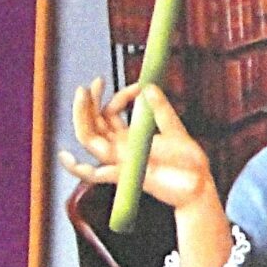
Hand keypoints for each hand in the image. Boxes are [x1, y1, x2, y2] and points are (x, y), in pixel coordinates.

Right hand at [62, 77, 216, 212]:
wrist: (200, 185)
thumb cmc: (189, 162)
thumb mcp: (175, 130)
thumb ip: (161, 110)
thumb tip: (149, 86)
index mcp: (130, 139)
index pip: (110, 114)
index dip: (120, 97)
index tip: (140, 86)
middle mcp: (121, 149)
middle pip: (93, 124)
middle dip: (89, 102)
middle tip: (96, 81)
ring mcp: (121, 162)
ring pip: (89, 139)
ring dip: (81, 115)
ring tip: (83, 92)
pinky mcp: (126, 176)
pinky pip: (94, 174)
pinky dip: (76, 168)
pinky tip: (66, 157)